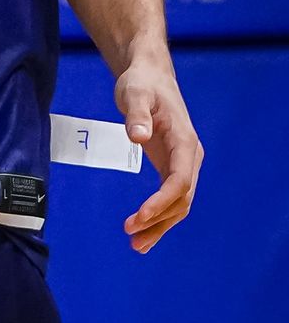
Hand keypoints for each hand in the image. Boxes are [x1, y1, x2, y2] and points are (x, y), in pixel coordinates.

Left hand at [115, 59, 202, 254]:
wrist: (149, 76)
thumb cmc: (142, 83)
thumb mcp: (136, 93)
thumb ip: (136, 114)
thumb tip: (138, 135)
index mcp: (184, 141)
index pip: (179, 180)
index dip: (161, 201)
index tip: (140, 217)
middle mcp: (189, 157)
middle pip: (182, 199)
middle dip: (159, 221)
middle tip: (132, 238)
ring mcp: (182, 163)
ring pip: (179, 203)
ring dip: (160, 226)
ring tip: (137, 245)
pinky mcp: (171, 166)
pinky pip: (170, 197)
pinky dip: (159, 217)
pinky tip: (144, 232)